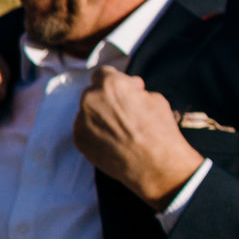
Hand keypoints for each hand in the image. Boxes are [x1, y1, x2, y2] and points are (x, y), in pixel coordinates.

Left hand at [74, 67, 205, 207]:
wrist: (156, 165)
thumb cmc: (160, 131)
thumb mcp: (156, 99)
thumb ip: (135, 89)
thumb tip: (130, 86)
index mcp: (110, 84)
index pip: (103, 73)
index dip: (113, 81)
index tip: (120, 89)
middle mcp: (90, 99)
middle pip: (93, 92)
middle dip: (105, 99)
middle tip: (122, 112)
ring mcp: (81, 120)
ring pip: (87, 112)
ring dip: (98, 116)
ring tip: (119, 130)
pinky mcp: (79, 139)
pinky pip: (83, 129)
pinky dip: (93, 132)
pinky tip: (111, 141)